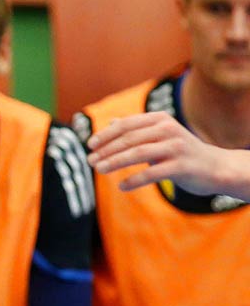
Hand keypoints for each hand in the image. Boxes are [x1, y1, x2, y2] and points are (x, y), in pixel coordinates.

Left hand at [88, 111, 245, 196]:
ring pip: (139, 153)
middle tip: (90, 161)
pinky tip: (121, 186)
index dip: (106, 135)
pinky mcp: (182, 166)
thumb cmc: (180, 152)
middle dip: (107, 150)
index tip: (90, 145)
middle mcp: (169, 130)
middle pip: (130, 139)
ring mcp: (177, 147)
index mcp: (160, 119)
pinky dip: (134, 180)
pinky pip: (153, 173)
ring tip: (99, 170)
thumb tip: (110, 122)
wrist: (215, 167)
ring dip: (115, 162)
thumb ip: (137, 129)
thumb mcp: (159, 136)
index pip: (126, 125)